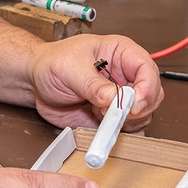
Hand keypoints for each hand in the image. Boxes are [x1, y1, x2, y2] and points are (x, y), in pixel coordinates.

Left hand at [29, 34, 163, 131]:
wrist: (35, 81)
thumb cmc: (52, 63)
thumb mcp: (69, 68)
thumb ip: (92, 84)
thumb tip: (113, 98)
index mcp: (121, 53)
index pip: (147, 69)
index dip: (147, 87)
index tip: (134, 103)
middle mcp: (125, 75)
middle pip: (151, 95)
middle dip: (138, 109)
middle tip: (114, 114)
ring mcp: (120, 97)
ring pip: (143, 114)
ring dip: (126, 122)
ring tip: (99, 115)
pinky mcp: (111, 116)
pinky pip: (127, 129)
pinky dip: (120, 134)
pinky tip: (102, 128)